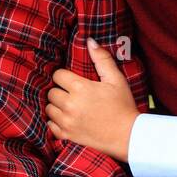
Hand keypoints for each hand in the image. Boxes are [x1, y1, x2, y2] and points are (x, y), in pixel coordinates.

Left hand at [46, 38, 138, 161]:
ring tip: (70, 106)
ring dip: (56, 106)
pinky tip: (67, 119)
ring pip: (49, 108)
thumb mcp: (116, 79)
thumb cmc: (123, 106)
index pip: (58, 75)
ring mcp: (67, 121)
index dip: (65, 76)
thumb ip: (102, 59)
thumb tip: (90, 41)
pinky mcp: (67, 135)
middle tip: (73, 94)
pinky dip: (56, 122)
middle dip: (60, 91)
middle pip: (51, 92)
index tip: (73, 81)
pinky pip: (50, 125)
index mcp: (80, 88)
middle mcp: (70, 104)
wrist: (128, 135)